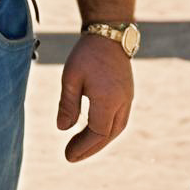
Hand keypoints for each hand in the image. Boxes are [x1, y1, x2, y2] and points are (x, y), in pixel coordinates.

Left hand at [57, 34, 133, 161]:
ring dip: (99, 141)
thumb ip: (67, 104)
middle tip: (71, 156)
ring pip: (116, 129)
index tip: (67, 155)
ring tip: (82, 147)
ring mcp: (127, 98)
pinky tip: (94, 131)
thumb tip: (62, 129)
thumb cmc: (87, 53)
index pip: (97, 133)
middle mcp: (122, 103)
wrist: (109, 33)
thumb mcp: (71, 77)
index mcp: (108, 100)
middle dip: (90, 148)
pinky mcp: (127, 94)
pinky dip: (106, 130)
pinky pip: (119, 120)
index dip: (82, 146)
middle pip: (107, 135)